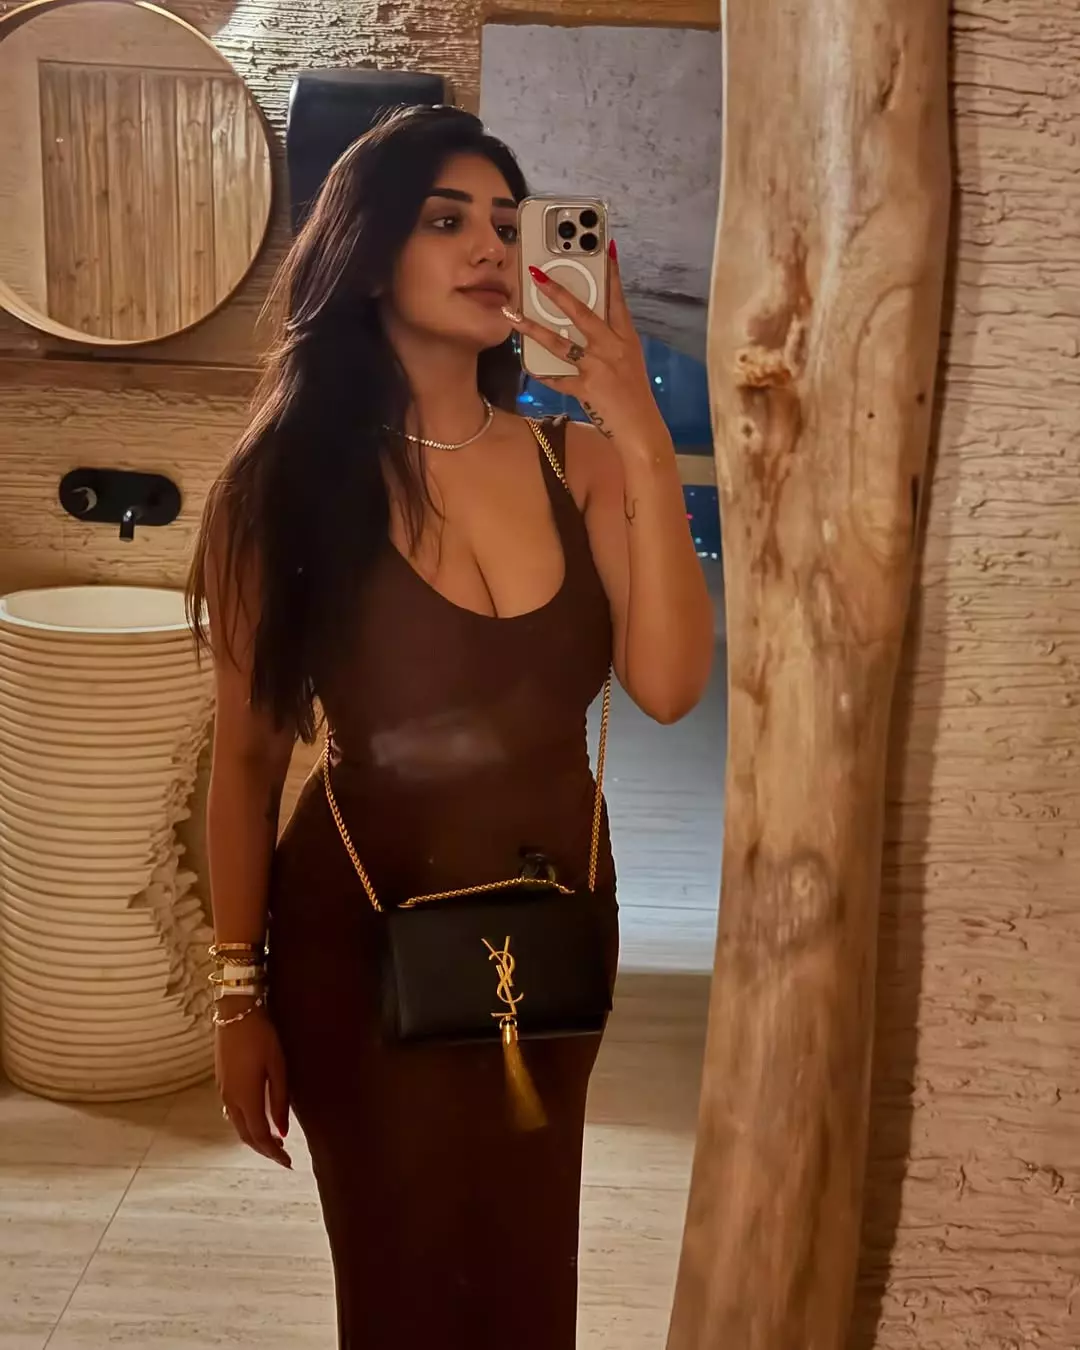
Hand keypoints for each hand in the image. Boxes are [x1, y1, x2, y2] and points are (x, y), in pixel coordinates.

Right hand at [217, 1003, 291, 1167]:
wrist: (235, 1012)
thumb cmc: (262, 1037)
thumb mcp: (278, 1067)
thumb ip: (279, 1100)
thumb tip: (282, 1132)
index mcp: (246, 1098)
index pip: (260, 1136)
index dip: (273, 1153)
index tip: (288, 1163)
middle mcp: (230, 1100)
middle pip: (246, 1135)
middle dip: (264, 1149)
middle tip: (282, 1157)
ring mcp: (223, 1091)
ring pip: (237, 1125)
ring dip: (254, 1137)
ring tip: (273, 1141)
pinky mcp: (222, 1082)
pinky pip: (232, 1113)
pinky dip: (246, 1124)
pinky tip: (257, 1119)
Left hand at [503, 242, 671, 455]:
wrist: (640, 428)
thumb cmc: (634, 394)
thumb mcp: (629, 361)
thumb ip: (612, 341)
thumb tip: (591, 325)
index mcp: (626, 338)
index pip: (617, 299)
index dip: (611, 272)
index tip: (605, 247)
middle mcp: (612, 348)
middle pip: (582, 313)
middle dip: (558, 293)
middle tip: (538, 274)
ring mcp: (598, 368)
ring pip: (561, 343)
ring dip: (534, 328)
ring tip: (513, 315)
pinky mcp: (586, 388)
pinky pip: (558, 378)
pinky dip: (542, 372)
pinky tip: (527, 364)